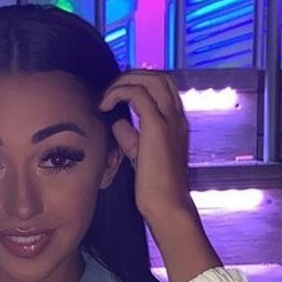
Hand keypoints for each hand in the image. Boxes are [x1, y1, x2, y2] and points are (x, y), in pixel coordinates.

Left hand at [99, 70, 194, 231]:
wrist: (168, 205)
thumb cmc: (154, 187)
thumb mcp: (140, 155)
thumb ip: (131, 137)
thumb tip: (117, 122)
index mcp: (177, 122)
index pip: (163, 86)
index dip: (139, 82)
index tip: (117, 95)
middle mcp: (177, 116)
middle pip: (158, 76)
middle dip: (131, 76)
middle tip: (109, 92)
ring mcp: (170, 120)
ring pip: (149, 79)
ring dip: (123, 82)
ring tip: (106, 98)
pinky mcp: (157, 127)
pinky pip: (137, 94)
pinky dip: (118, 93)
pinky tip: (104, 106)